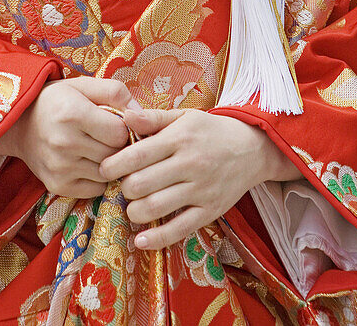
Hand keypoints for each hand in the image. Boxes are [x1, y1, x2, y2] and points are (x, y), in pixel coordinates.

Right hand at [0, 76, 131, 197]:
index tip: (117, 122)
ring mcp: (60, 168)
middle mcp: (64, 143)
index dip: (124, 127)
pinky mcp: (57, 186)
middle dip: (118, 146)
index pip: (120, 132)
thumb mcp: (84, 85)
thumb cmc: (57, 101)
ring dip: (109, 163)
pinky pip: (96, 189)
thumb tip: (143, 116)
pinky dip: (98, 178)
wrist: (18, 125)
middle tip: (109, 135)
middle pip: (114, 154)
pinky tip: (88, 162)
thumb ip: (116, 92)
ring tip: (98, 147)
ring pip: (107, 174)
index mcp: (72, 113)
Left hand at [99, 107, 296, 249]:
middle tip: (122, 186)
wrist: (252, 148)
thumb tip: (124, 117)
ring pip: (156, 208)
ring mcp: (201, 190)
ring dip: (134, 211)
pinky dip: (156, 238)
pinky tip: (140, 239)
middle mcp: (189, 164)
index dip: (114, 165)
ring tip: (132, 206)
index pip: (138, 154)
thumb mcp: (184, 117)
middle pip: (142, 183)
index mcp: (179, 138)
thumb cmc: (210, 131)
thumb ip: (153, 118)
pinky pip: (180, 229)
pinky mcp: (210, 211)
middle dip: (124, 188)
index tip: (104, 169)